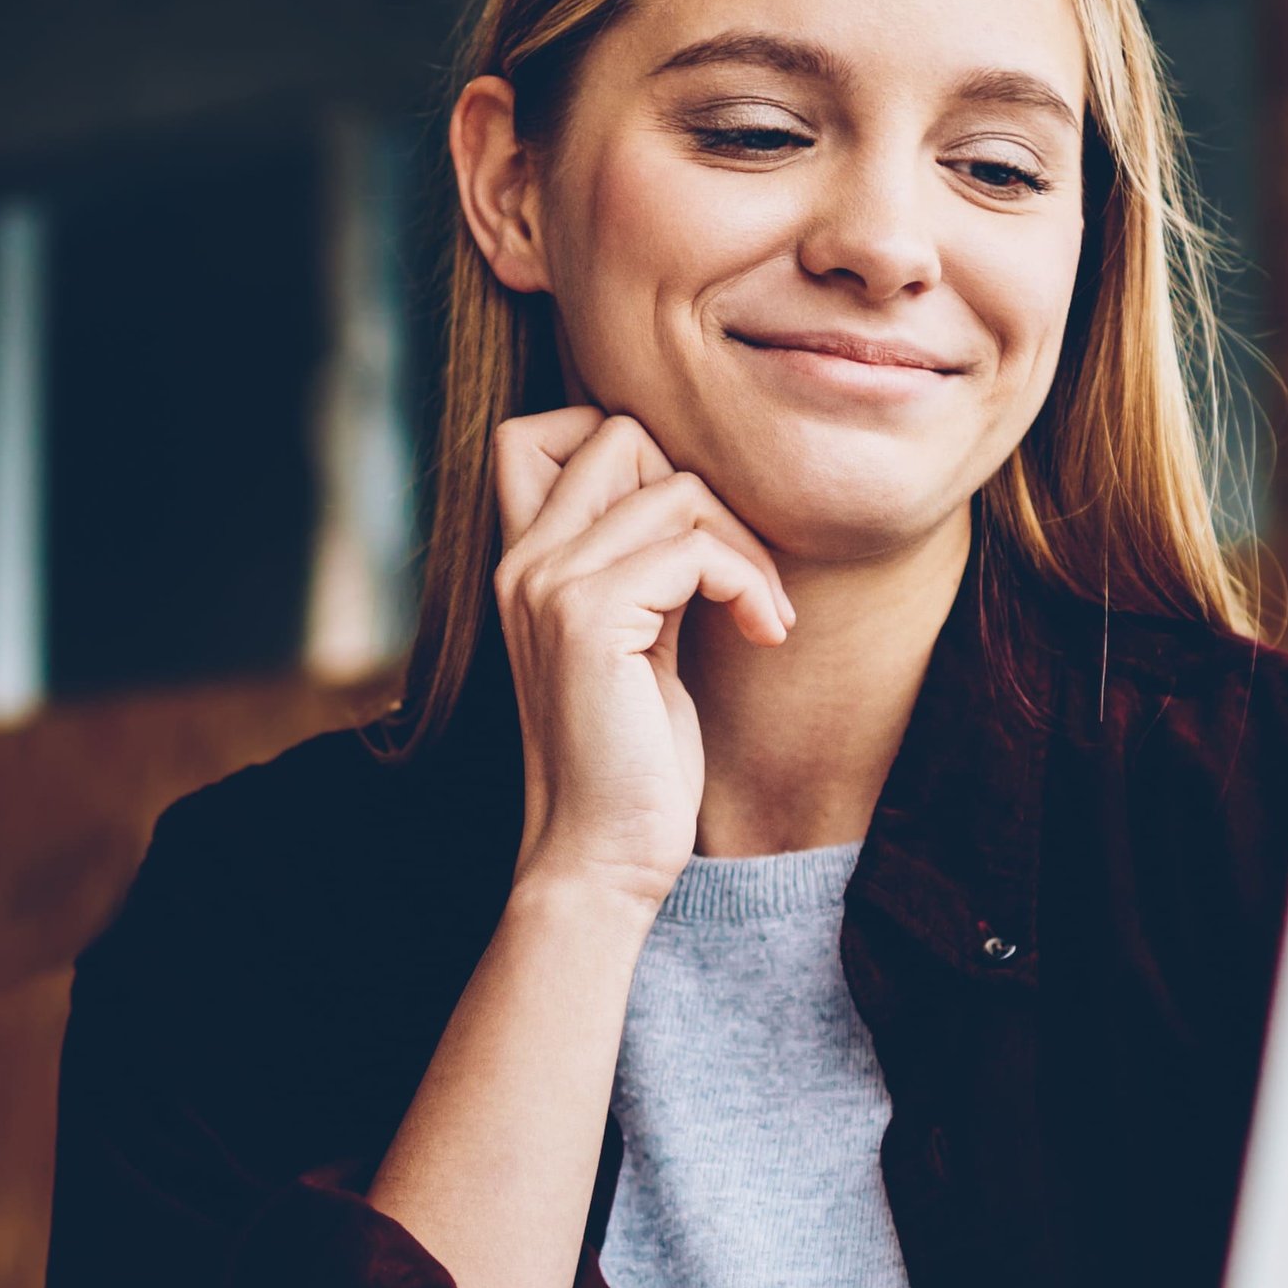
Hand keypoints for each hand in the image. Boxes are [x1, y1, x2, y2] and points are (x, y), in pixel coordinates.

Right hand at [492, 407, 792, 909]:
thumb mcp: (636, 641)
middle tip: (742, 574)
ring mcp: (548, 584)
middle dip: (706, 493)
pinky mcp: (589, 618)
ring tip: (763, 612)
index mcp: (524, 563)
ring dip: (745, 544)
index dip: (628, 448)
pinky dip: (749, 582)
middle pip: (619, 433)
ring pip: (673, 485)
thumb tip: (695, 494)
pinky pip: (696, 548)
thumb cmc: (631, 761)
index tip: (689, 530)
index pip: (539, 430)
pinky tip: (764, 633)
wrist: (600, 857)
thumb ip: (641, 567)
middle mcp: (523, 562)